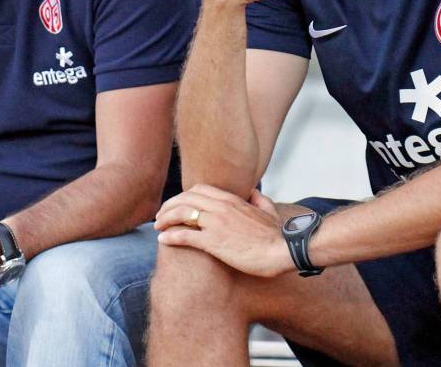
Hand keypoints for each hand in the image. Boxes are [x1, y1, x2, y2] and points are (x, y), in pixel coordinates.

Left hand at [154, 185, 292, 277]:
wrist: (283, 250)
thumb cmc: (277, 235)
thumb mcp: (269, 210)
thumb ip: (259, 199)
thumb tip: (253, 192)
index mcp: (231, 199)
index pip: (198, 190)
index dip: (183, 196)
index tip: (177, 205)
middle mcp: (220, 207)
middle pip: (185, 199)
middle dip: (169, 206)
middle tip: (161, 216)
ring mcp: (216, 223)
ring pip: (181, 213)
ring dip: (165, 218)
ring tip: (157, 226)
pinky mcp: (213, 242)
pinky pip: (185, 235)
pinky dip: (170, 236)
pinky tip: (163, 240)